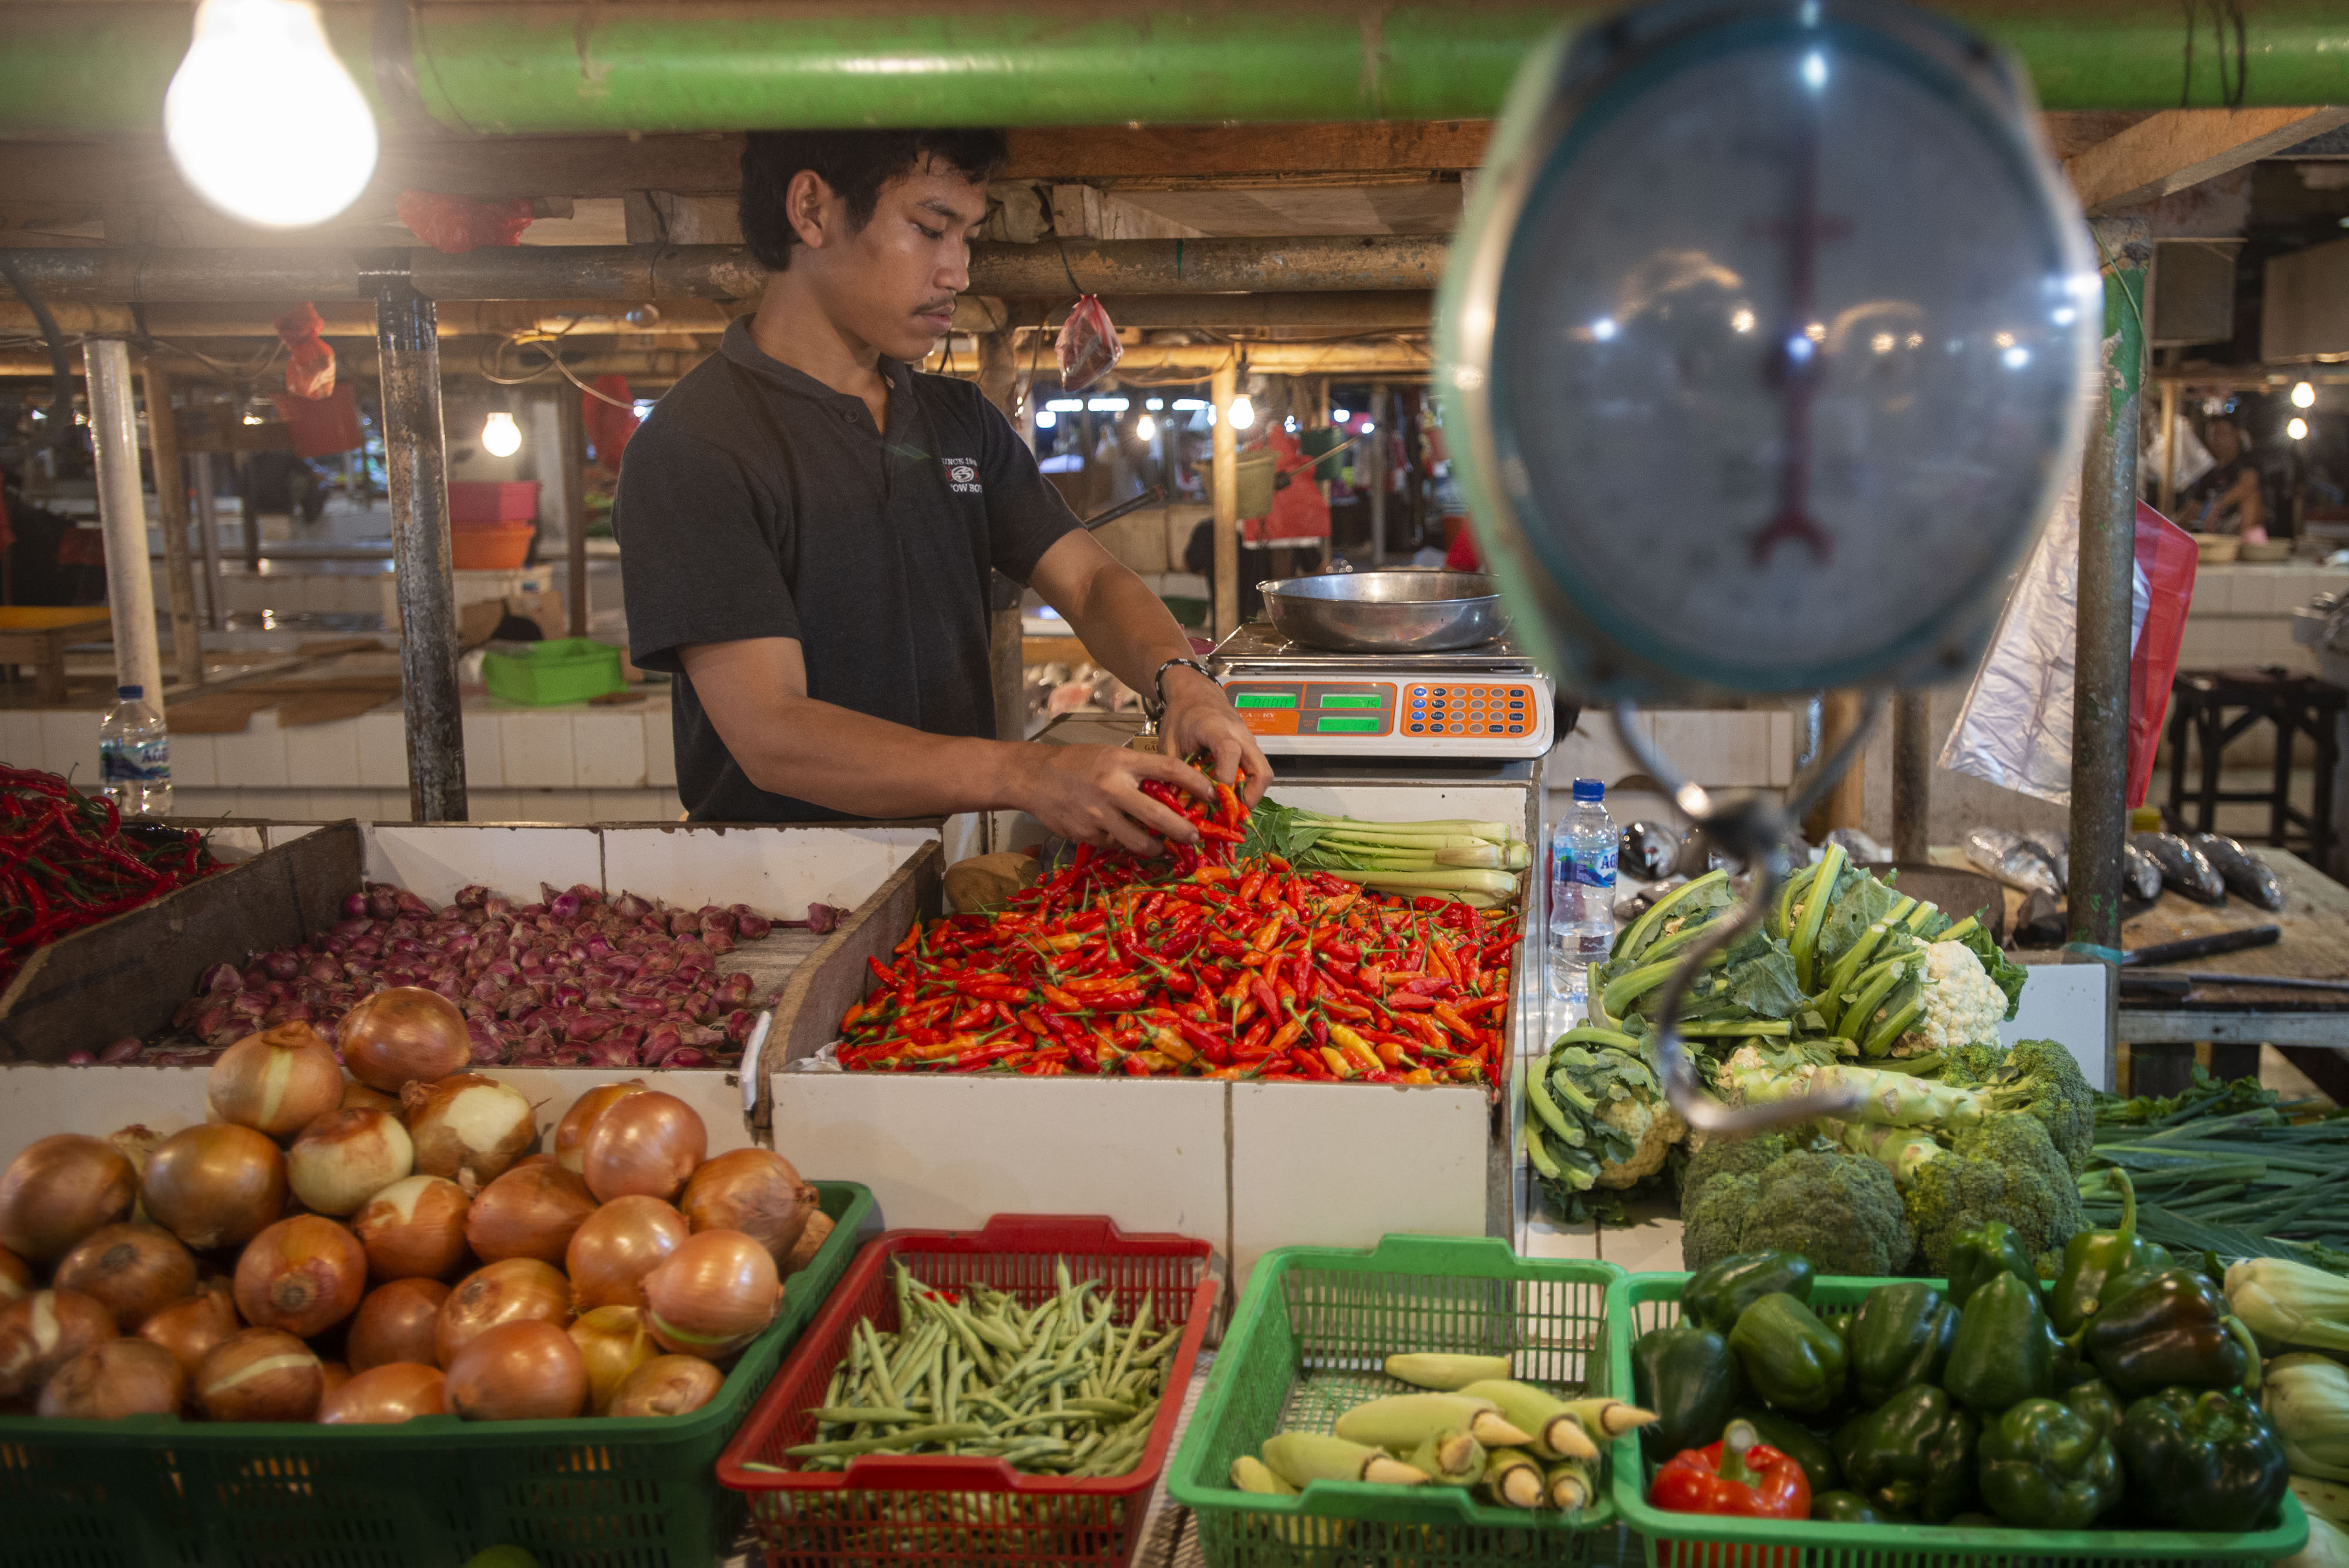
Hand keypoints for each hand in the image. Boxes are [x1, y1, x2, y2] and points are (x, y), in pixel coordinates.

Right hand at [1006, 744, 1215, 857]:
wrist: (1034, 776)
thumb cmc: (1078, 763)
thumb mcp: (1111, 756)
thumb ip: (1138, 772)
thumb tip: (1173, 793)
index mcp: (1122, 762)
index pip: (1168, 768)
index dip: (1195, 782)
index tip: (1212, 793)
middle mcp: (1112, 788)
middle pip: (1158, 815)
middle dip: (1182, 830)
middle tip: (1195, 837)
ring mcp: (1098, 814)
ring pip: (1138, 840)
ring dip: (1155, 848)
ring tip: (1162, 848)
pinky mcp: (1086, 834)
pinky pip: (1115, 844)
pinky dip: (1124, 844)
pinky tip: (1124, 838)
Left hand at [1159, 666, 1272, 802]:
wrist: (1194, 692)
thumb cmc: (1182, 714)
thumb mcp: (1169, 741)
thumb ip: (1174, 771)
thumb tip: (1178, 803)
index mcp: (1215, 727)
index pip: (1230, 751)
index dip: (1226, 777)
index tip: (1216, 799)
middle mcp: (1240, 735)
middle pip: (1261, 770)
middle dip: (1250, 797)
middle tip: (1231, 814)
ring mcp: (1249, 741)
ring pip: (1263, 773)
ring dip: (1250, 794)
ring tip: (1229, 809)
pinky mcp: (1250, 748)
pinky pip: (1256, 771)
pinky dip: (1246, 787)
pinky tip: (1228, 796)